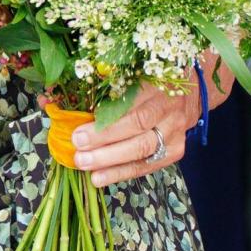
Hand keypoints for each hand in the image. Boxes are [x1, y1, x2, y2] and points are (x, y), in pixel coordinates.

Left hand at [69, 80, 201, 186]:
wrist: (190, 92)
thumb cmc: (151, 79)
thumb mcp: (132, 72)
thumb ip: (104, 85)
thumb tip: (60, 101)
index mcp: (156, 80)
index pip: (129, 103)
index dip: (104, 119)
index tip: (77, 130)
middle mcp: (169, 106)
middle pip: (137, 127)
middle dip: (104, 142)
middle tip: (78, 152)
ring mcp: (175, 130)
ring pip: (143, 149)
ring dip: (111, 162)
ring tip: (85, 167)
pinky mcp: (176, 150)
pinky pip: (147, 165)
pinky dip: (122, 172)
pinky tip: (100, 178)